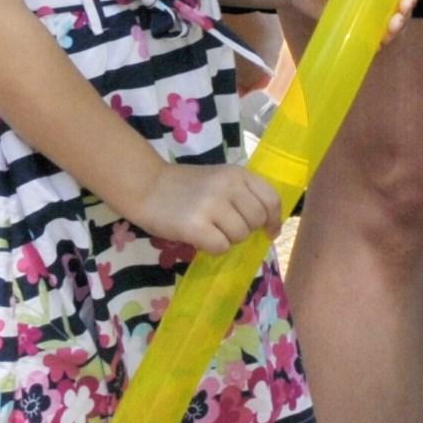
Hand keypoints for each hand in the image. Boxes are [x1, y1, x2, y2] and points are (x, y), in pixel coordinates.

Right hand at [119, 160, 282, 256]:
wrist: (147, 186)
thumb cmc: (186, 186)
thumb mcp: (220, 179)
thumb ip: (243, 194)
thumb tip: (268, 225)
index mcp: (238, 174)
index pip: (271, 199)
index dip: (274, 219)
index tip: (270, 231)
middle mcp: (228, 187)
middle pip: (257, 220)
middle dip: (246, 230)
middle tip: (227, 228)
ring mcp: (212, 205)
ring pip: (240, 235)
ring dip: (228, 239)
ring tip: (211, 230)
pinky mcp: (195, 226)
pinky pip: (221, 247)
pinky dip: (213, 248)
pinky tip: (201, 238)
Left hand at [270, 0, 415, 39]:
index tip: (406, 1)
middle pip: (399, 5)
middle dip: (402, 17)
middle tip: (394, 24)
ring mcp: (366, 9)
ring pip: (387, 23)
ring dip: (391, 33)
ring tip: (384, 40)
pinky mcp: (353, 25)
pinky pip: (369, 36)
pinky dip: (373, 44)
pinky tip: (370, 50)